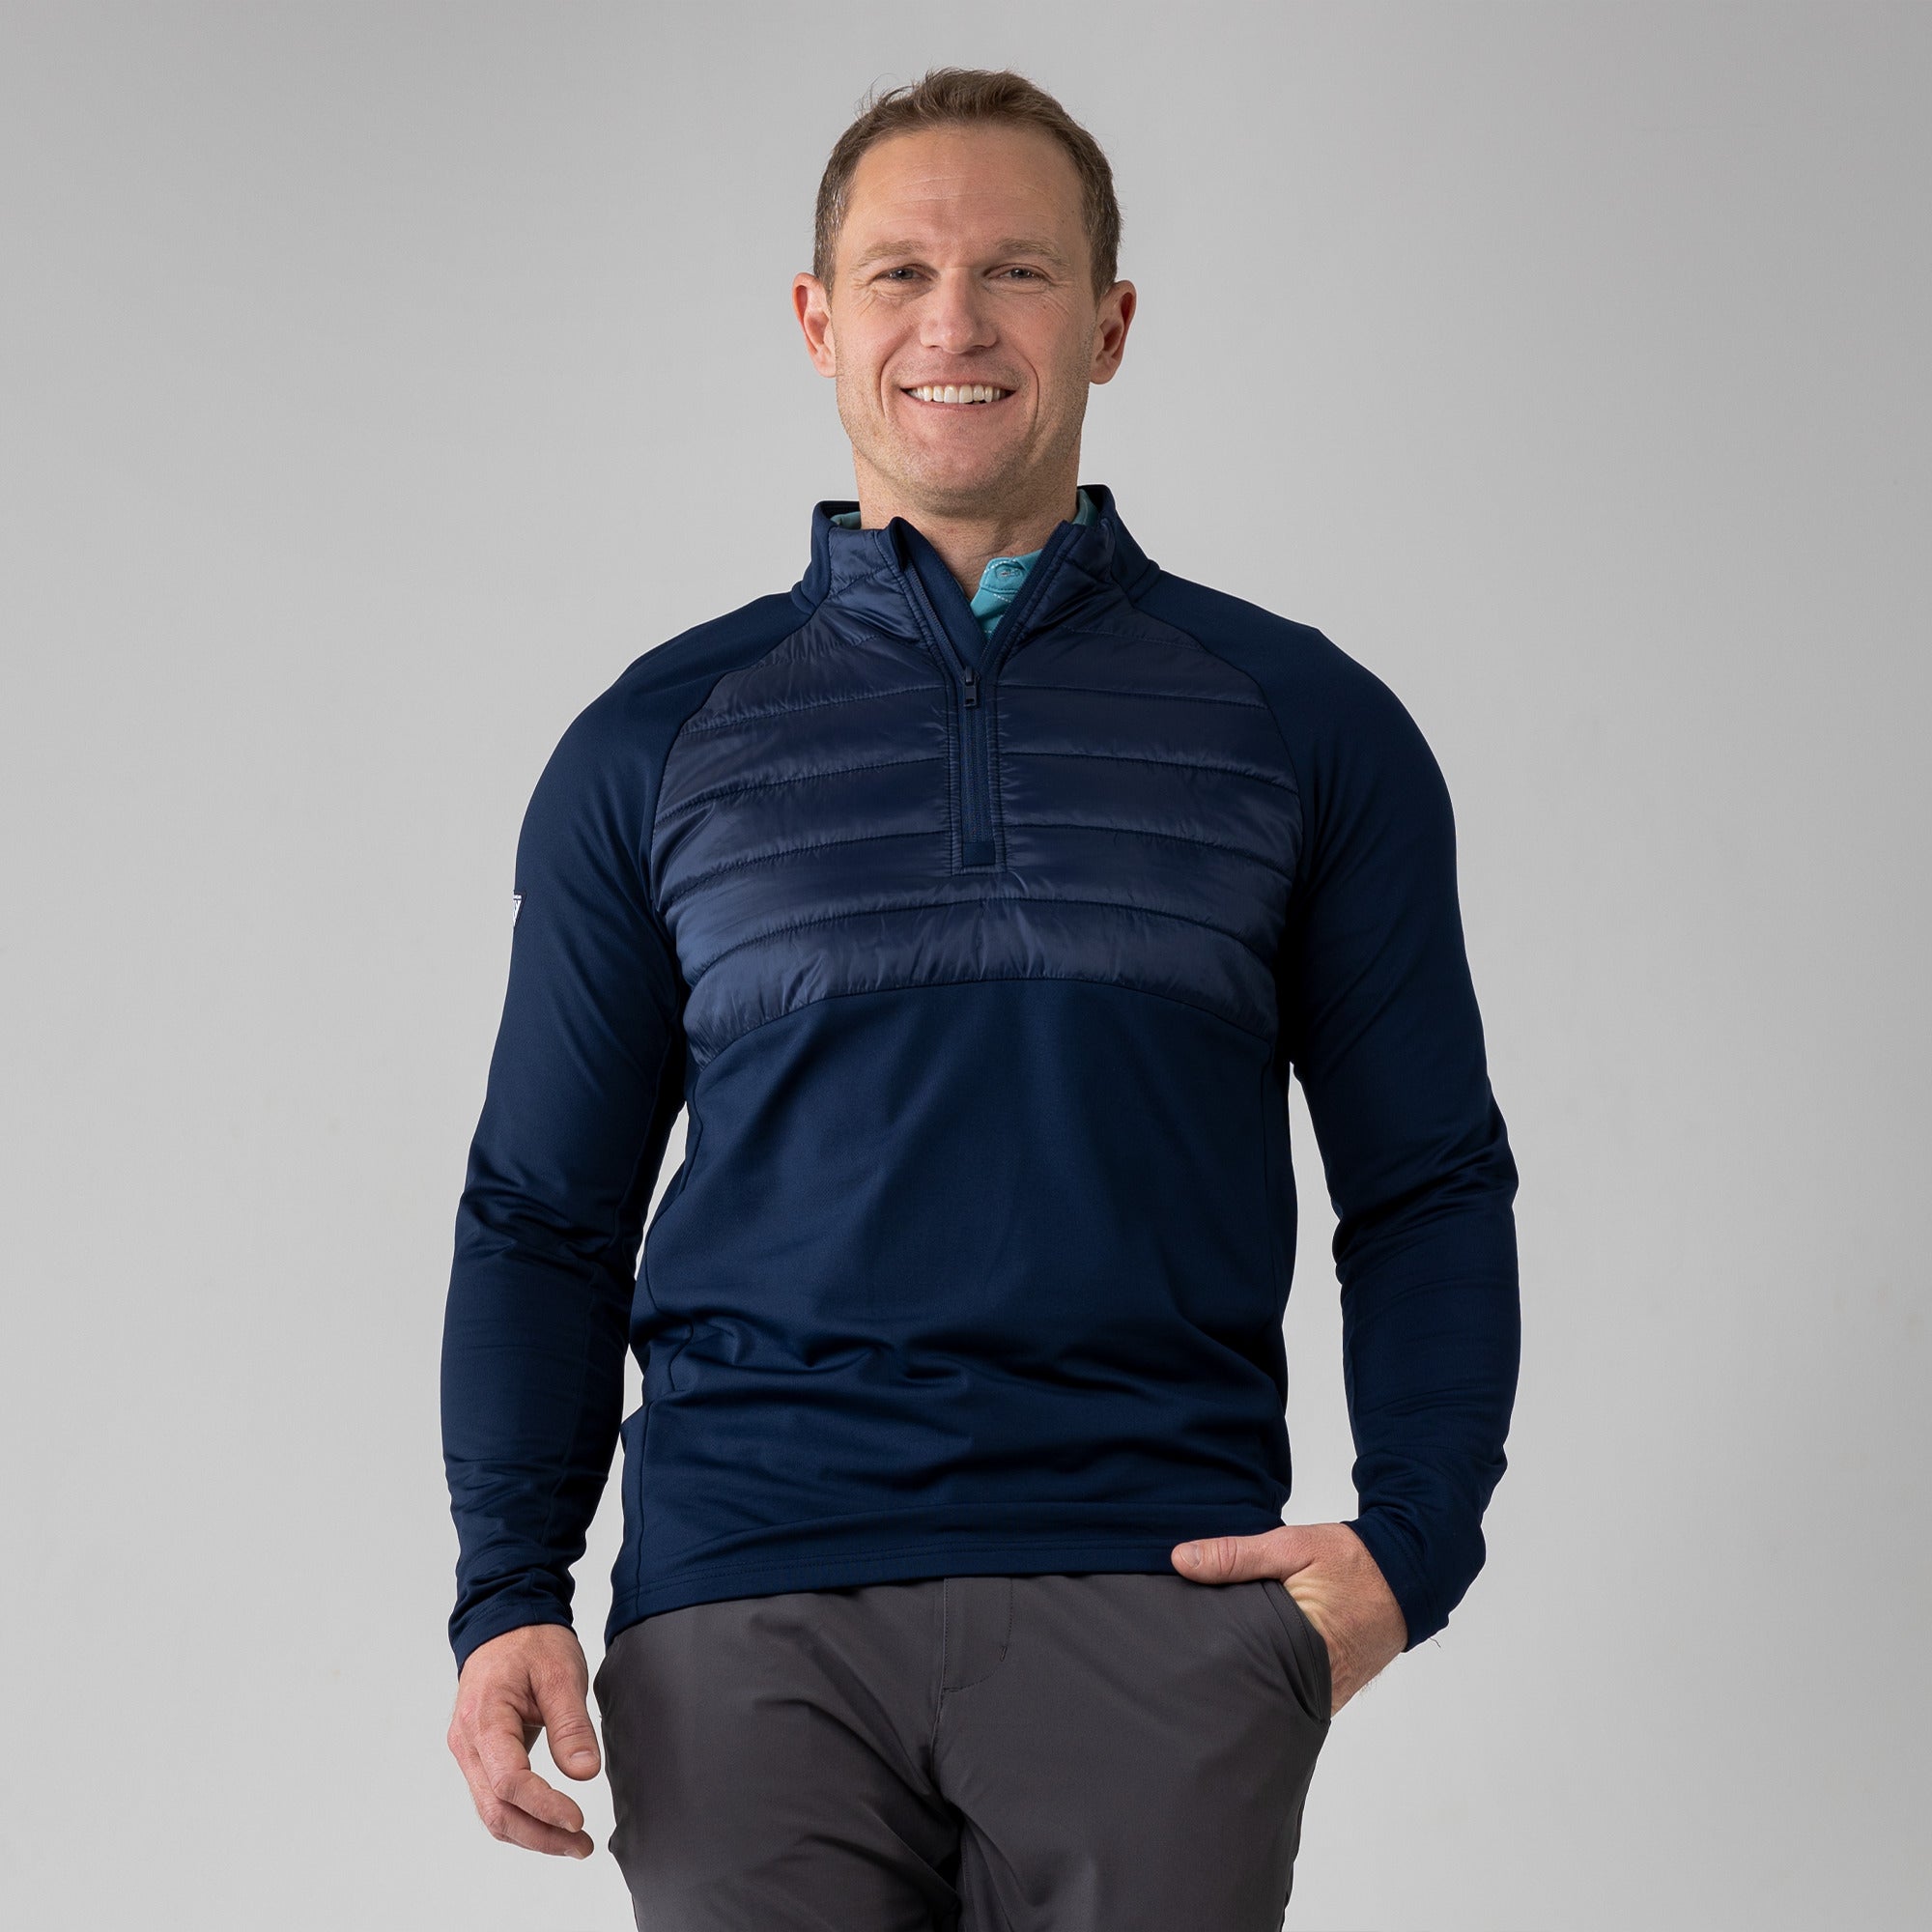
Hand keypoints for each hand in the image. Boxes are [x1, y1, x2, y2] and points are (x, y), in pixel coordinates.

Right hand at [447, 1623, 601, 1856]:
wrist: (505, 1621)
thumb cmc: (531, 1640)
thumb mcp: (560, 1672)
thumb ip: (570, 1724)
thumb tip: (584, 1774)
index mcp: (484, 1718)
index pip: (509, 1781)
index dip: (545, 1807)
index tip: (579, 1820)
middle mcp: (467, 1742)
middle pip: (496, 1809)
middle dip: (540, 1835)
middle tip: (582, 1846)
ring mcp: (468, 1751)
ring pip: (492, 1811)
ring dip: (531, 1834)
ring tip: (573, 1843)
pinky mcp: (478, 1755)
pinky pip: (494, 1797)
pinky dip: (521, 1817)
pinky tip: (550, 1823)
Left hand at [1171, 1522, 1407, 1713]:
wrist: (1407, 1576)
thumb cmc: (1351, 1561)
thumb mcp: (1291, 1546)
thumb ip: (1236, 1556)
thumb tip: (1180, 1560)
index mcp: (1302, 1647)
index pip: (1239, 1667)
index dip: (1207, 1660)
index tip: (1178, 1650)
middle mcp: (1317, 1682)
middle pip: (1253, 1687)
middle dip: (1223, 1674)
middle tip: (1186, 1660)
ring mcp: (1327, 1692)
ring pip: (1274, 1694)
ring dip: (1249, 1678)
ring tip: (1212, 1666)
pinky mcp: (1334, 1692)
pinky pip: (1295, 1693)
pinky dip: (1274, 1680)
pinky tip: (1251, 1665)